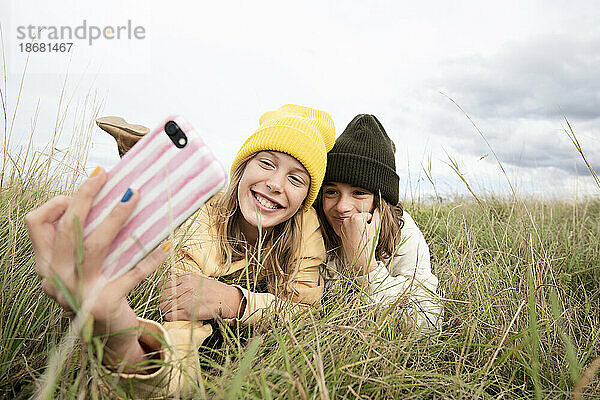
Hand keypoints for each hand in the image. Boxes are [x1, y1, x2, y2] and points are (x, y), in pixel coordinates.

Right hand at [25, 168, 168, 364]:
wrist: (108, 337)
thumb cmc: (98, 290)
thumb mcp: (82, 267)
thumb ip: (84, 240)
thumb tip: (113, 196)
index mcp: (46, 264)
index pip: (35, 224)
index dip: (56, 203)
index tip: (81, 192)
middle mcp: (55, 278)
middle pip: (68, 228)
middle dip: (86, 196)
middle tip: (105, 175)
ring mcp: (77, 292)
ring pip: (95, 244)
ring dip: (116, 216)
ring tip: (134, 196)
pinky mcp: (103, 303)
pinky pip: (131, 273)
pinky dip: (149, 258)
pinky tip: (164, 246)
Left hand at [160, 273, 244, 320]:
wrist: (226, 299)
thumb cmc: (213, 290)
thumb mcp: (197, 279)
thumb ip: (183, 281)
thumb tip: (169, 284)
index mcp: (187, 278)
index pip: (165, 284)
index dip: (162, 291)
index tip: (164, 296)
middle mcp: (185, 287)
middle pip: (163, 295)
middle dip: (162, 301)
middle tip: (164, 305)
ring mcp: (187, 299)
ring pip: (165, 306)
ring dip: (164, 310)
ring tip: (169, 311)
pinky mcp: (189, 312)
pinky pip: (171, 315)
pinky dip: (169, 317)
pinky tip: (172, 316)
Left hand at [340, 208, 380, 274]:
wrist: (360, 259)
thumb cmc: (368, 244)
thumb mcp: (376, 228)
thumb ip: (378, 215)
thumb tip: (379, 208)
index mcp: (355, 217)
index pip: (367, 215)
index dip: (371, 223)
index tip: (370, 231)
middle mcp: (347, 220)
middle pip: (360, 218)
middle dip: (364, 225)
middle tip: (366, 235)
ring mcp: (343, 227)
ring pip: (355, 223)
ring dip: (359, 228)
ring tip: (361, 238)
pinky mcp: (341, 233)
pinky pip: (350, 229)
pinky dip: (354, 232)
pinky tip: (357, 240)